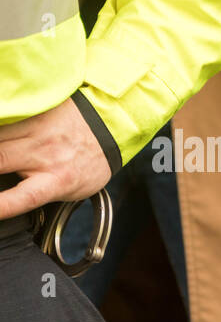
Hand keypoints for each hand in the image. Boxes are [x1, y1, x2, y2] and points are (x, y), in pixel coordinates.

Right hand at [0, 98, 111, 219]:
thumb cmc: (89, 161)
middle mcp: (45, 156)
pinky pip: (4, 120)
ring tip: (0, 160)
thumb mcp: (72, 188)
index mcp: (57, 180)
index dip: (1, 206)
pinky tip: (2, 135)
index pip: (23, 197)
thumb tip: (11, 202)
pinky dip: (0, 127)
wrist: (109, 126)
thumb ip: (40, 193)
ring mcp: (37, 133)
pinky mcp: (32, 115)